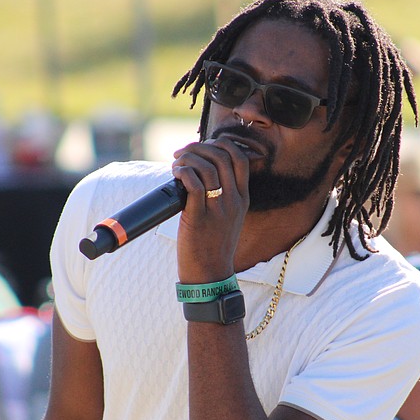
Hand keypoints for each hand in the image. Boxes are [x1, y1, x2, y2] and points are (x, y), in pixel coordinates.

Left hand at [171, 138, 250, 282]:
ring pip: (207, 167)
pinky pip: (194, 184)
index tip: (203, 147)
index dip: (221, 144)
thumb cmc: (212, 246)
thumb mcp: (227, 218)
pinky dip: (184, 172)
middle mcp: (233, 201)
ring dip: (188, 159)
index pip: (239, 158)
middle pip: (222, 157)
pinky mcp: (199, 218)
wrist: (210, 274)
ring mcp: (218, 209)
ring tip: (176, 165)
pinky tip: (176, 174)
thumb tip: (198, 172)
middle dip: (199, 147)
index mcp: (242, 198)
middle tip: (182, 153)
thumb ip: (220, 196)